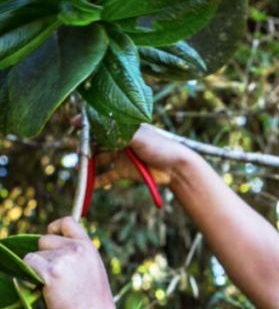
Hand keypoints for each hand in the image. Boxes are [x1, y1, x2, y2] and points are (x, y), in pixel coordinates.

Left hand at [24, 218, 115, 308]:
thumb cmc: (93, 299)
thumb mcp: (93, 268)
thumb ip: (78, 255)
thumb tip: (55, 248)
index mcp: (88, 247)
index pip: (68, 222)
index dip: (55, 228)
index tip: (52, 236)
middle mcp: (76, 249)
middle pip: (44, 239)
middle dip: (44, 254)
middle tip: (55, 273)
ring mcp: (62, 260)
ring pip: (35, 255)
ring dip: (39, 269)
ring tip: (55, 286)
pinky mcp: (50, 272)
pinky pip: (29, 264)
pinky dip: (30, 275)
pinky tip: (44, 287)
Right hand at [72, 119, 192, 188]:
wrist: (176, 168)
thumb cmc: (160, 147)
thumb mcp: (139, 136)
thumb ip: (120, 131)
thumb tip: (99, 123)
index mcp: (124, 127)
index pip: (101, 123)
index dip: (86, 123)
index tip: (73, 123)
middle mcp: (120, 140)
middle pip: (96, 142)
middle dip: (85, 147)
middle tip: (77, 152)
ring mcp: (121, 156)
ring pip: (99, 159)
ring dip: (88, 164)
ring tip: (79, 169)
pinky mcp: (125, 171)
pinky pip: (108, 175)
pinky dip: (98, 180)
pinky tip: (89, 185)